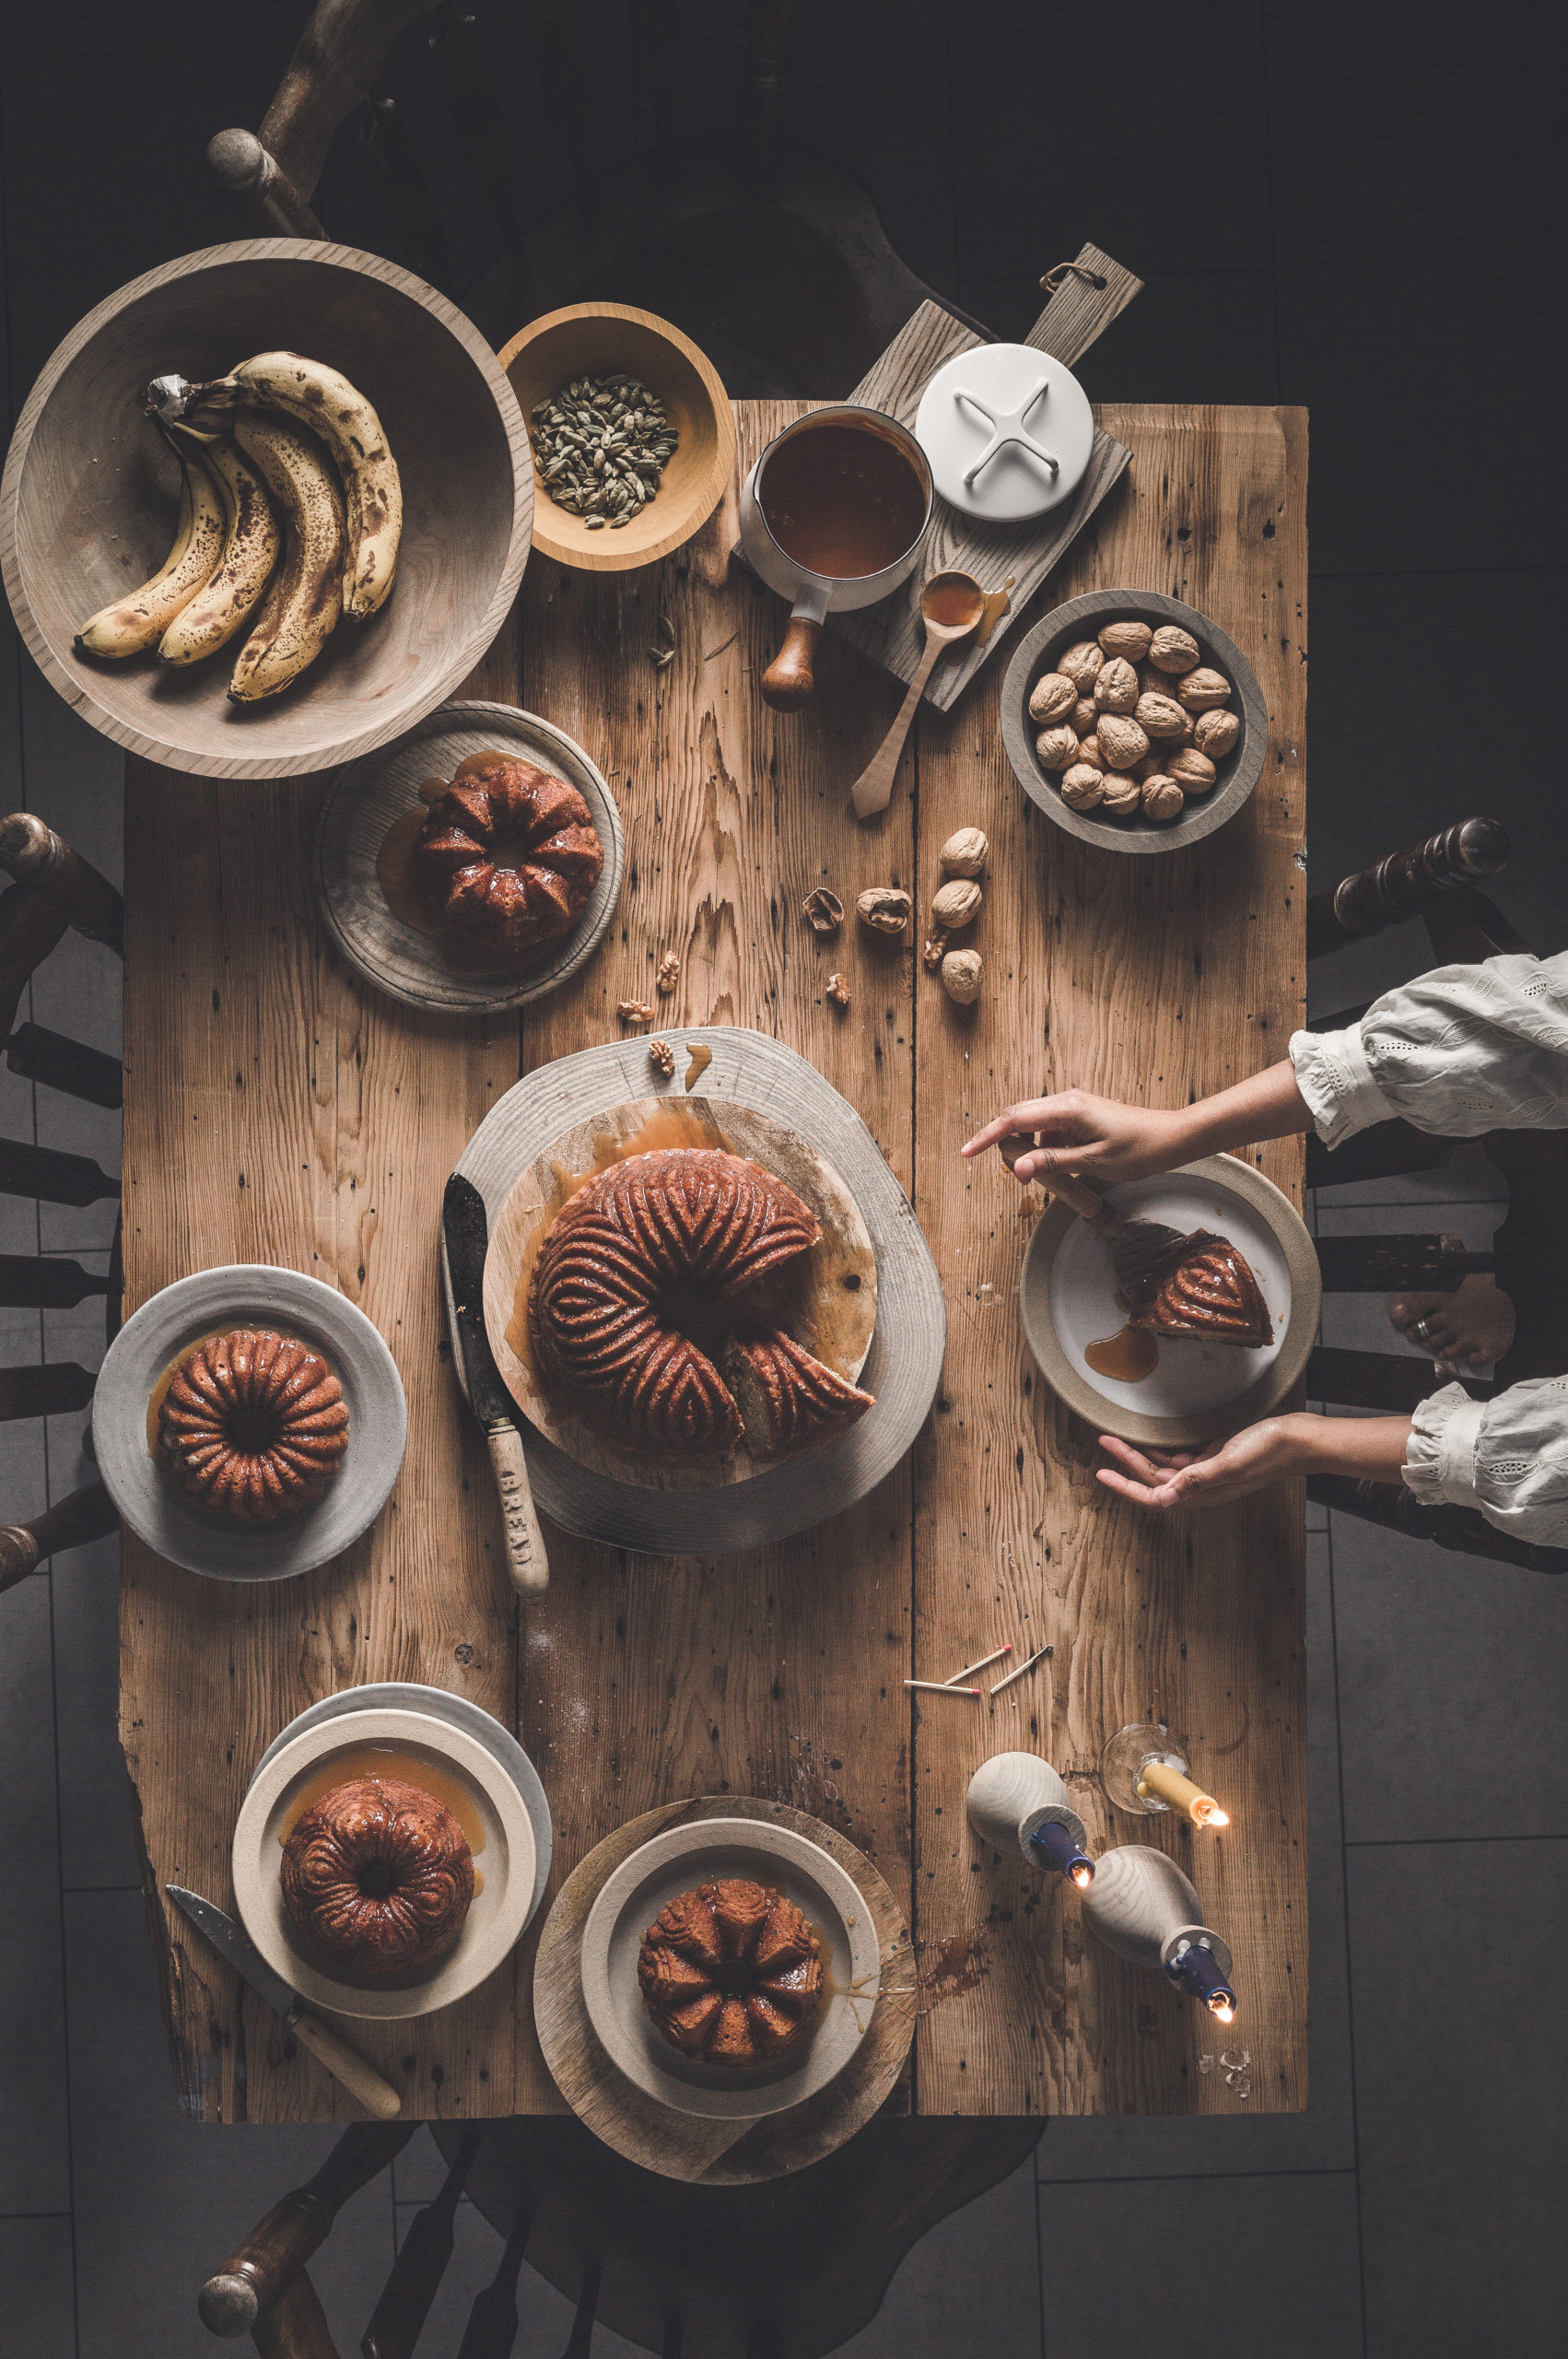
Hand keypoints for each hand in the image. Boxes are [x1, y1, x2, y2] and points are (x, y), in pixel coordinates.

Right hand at [961, 1090, 1193, 1186]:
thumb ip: (1051, 1163)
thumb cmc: (1138, 1149)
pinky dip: (1047, 1149)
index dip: (987, 1137)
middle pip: (1019, 1118)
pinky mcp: (1080, 1115)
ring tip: (1049, 1176)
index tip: (966, 1152)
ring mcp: (1073, 1107)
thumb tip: (1017, 1169)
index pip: (1014, 1119)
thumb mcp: (1093, 1162)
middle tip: (1019, 1177)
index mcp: (1067, 1108)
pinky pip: (1051, 1131)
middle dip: (1009, 1147)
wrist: (1171, 1138)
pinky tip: (1065, 1166)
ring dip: (1031, 1151)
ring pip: (1034, 1127)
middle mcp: (1067, 1101)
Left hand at [1095, 1418, 1308, 1511]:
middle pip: (1154, 1480)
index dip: (1126, 1487)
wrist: (1299, 1439)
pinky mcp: (1216, 1456)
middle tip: (1103, 1441)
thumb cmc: (1269, 1451)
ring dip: (1141, 1454)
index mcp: (1203, 1493)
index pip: (1155, 1497)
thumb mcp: (1230, 1463)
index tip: (1102, 1473)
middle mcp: (1202, 1486)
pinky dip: (1162, 1449)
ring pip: (1165, 1468)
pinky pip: (1181, 1458)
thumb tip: (1166, 1498)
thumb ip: (1198, 1479)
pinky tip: (1150, 1438)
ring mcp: (1209, 1472)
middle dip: (1127, 1462)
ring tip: (1117, 1437)